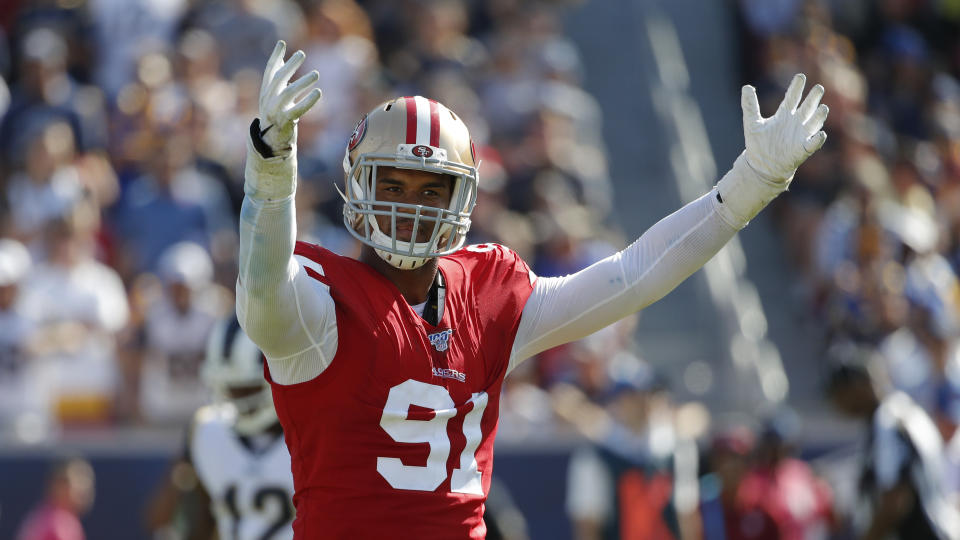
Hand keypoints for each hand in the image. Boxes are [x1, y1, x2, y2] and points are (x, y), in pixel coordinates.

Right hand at [258, 40, 321, 155]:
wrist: (270, 141)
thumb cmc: (275, 114)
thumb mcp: (273, 95)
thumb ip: (277, 78)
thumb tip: (281, 58)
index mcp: (266, 91)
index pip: (270, 71)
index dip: (275, 57)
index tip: (282, 43)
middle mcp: (268, 99)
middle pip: (278, 79)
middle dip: (290, 65)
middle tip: (302, 54)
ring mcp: (276, 110)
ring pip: (288, 93)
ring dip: (303, 82)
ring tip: (316, 74)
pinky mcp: (286, 121)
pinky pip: (298, 109)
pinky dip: (309, 101)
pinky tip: (318, 92)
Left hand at [741, 73, 827, 181]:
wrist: (762, 166)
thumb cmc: (758, 144)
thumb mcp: (752, 123)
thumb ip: (750, 105)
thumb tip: (745, 87)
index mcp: (784, 115)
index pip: (792, 98)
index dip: (796, 88)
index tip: (801, 77)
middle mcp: (795, 123)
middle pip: (807, 107)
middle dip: (813, 98)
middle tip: (819, 88)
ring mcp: (801, 135)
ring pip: (814, 123)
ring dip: (818, 116)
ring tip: (823, 108)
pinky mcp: (802, 149)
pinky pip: (813, 144)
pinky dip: (817, 140)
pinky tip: (820, 134)